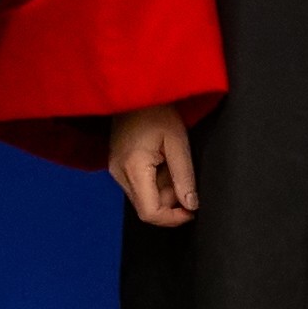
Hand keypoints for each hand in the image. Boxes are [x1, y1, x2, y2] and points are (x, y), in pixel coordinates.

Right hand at [110, 104, 198, 226]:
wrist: (135, 89)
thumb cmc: (157, 110)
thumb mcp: (177, 142)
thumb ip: (184, 176)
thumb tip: (191, 205)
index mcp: (133, 168)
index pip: (149, 213)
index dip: (172, 219)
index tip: (191, 210)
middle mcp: (119, 173)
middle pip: (146, 207)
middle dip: (170, 201)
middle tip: (183, 176)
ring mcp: (115, 170)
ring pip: (143, 197)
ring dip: (163, 189)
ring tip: (171, 162)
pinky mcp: (118, 165)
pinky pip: (139, 185)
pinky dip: (155, 181)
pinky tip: (161, 160)